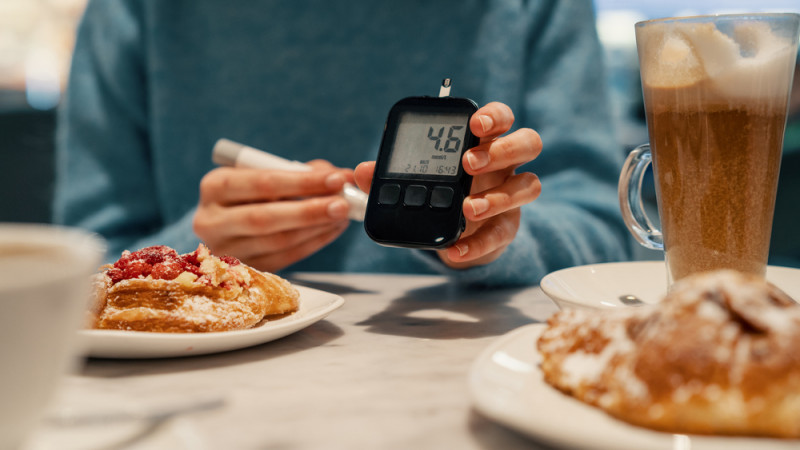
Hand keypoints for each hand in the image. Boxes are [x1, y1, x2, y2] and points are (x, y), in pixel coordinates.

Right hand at [193, 161, 353, 271]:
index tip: (336, 179)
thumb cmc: (250, 191)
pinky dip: (313, 243)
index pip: (261, 184)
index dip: (302, 182)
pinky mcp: (244, 270)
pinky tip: (331, 229)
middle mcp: (211, 221)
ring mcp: (225, 250)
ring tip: (342, 216)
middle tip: (343, 204)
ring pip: (278, 242)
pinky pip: (285, 258)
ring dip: (316, 228)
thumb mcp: (263, 173)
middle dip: (310, 210)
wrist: (225, 222)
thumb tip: (340, 177)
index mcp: (214, 186)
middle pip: (264, 219)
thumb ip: (298, 171)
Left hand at [354, 102, 540, 268]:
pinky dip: (478, 244)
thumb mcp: (413, 180)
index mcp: (483, 141)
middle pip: (527, 143)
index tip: (475, 123)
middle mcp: (505, 164)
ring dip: (498, 196)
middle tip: (469, 163)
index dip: (494, 116)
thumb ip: (388, 174)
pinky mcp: (507, 227)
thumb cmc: (438, 192)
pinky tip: (455, 249)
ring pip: (529, 185)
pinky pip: (503, 233)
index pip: (500, 118)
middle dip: (501, 150)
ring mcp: (511, 195)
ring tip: (467, 208)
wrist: (453, 232)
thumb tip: (362, 171)